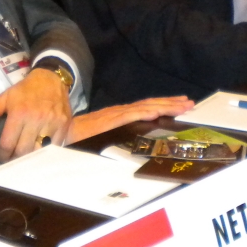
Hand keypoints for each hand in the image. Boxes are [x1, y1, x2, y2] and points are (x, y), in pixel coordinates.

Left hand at [0, 68, 72, 161]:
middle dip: (16, 158)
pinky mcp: (63, 125)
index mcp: (19, 113)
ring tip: (26, 157)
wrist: (51, 78)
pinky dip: (47, 151)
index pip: (8, 143)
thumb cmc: (26, 89)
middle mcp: (35, 119)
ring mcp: (51, 122)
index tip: (1, 157)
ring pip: (39, 150)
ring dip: (31, 156)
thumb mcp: (7, 96)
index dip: (2, 155)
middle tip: (13, 159)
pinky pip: (55, 145)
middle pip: (23, 150)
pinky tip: (41, 150)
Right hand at [65, 96, 194, 143]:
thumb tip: (129, 143)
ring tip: (182, 105)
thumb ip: (115, 136)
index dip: (163, 106)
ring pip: (145, 108)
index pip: (145, 108)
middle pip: (150, 105)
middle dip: (171, 104)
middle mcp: (119, 112)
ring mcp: (115, 115)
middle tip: (189, 103)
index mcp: (118, 116)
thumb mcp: (101, 137)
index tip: (179, 105)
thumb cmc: (77, 137)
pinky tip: (157, 112)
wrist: (57, 131)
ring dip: (165, 106)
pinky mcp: (108, 121)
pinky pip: (130, 115)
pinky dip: (144, 112)